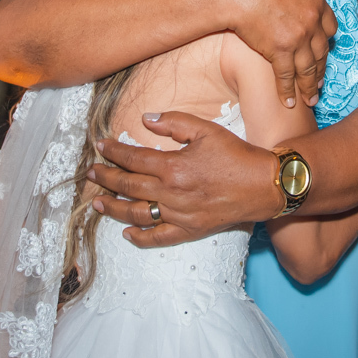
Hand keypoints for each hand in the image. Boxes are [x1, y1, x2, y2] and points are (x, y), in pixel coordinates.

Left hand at [89, 112, 280, 246]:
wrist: (266, 185)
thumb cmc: (238, 155)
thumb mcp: (207, 130)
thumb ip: (174, 122)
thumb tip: (146, 119)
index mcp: (174, 166)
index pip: (133, 158)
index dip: (113, 151)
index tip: (100, 146)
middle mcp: (171, 193)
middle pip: (128, 186)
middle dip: (105, 178)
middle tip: (91, 172)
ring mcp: (179, 215)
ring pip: (137, 213)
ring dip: (113, 208)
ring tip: (98, 202)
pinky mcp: (190, 230)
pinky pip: (159, 238)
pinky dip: (140, 237)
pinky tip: (127, 233)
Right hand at [223, 0, 336, 107]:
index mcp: (316, 3)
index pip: (330, 28)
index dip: (326, 43)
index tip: (323, 53)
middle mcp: (312, 23)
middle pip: (321, 52)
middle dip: (321, 70)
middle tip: (319, 84)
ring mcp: (298, 38)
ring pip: (308, 69)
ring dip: (309, 87)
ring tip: (310, 100)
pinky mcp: (280, 51)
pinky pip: (287, 76)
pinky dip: (287, 91)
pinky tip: (287, 103)